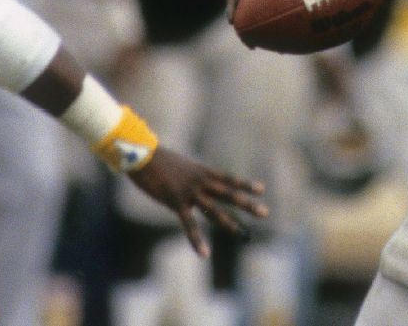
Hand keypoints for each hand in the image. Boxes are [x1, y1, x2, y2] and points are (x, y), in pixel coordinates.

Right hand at [127, 146, 268, 256]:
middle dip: (247, 204)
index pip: (229, 179)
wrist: (142, 154)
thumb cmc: (158, 160)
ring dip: (229, 223)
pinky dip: (196, 239)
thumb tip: (194, 182)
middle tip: (265, 213)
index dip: (245, 184)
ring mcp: (190, 192)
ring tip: (242, 234)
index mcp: (202, 171)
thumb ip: (190, 176)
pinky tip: (204, 253)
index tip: (262, 189)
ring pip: (214, 210)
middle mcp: (200, 181)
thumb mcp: (180, 166)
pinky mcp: (176, 202)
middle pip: (229, 194)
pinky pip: (189, 224)